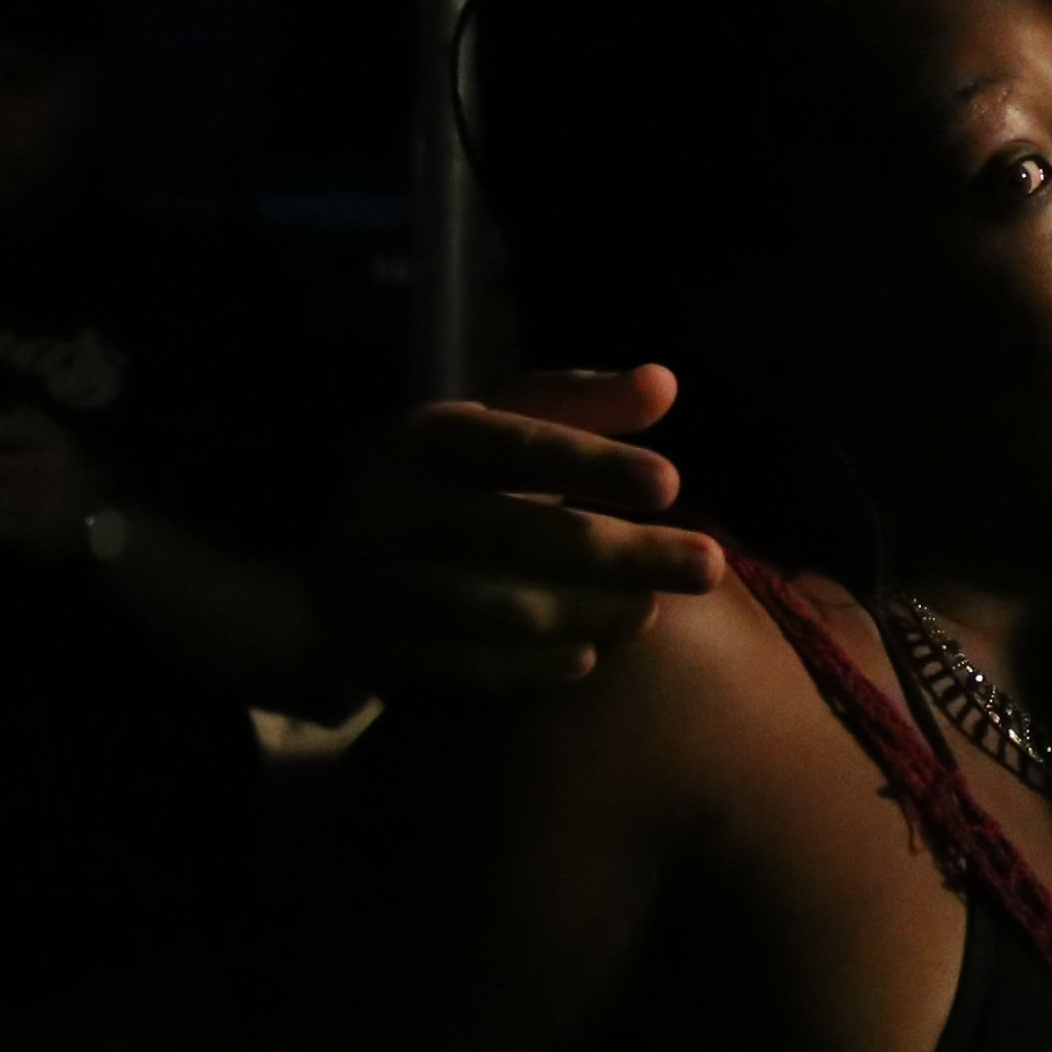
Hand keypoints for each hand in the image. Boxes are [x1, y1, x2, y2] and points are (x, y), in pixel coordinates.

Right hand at [314, 365, 727, 693]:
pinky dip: (524, 668)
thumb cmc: (458, 485)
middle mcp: (391, 508)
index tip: (672, 483)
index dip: (591, 463)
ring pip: (482, 607)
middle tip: (709, 566)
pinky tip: (589, 659)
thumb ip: (582, 406)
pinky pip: (453, 669)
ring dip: (578, 612)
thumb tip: (665, 381)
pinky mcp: (371, 651)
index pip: (513, 446)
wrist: (342, 567)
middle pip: (509, 532)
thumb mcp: (503, 427)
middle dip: (615, 552)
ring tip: (650, 613)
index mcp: (428, 440)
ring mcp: (373, 585)